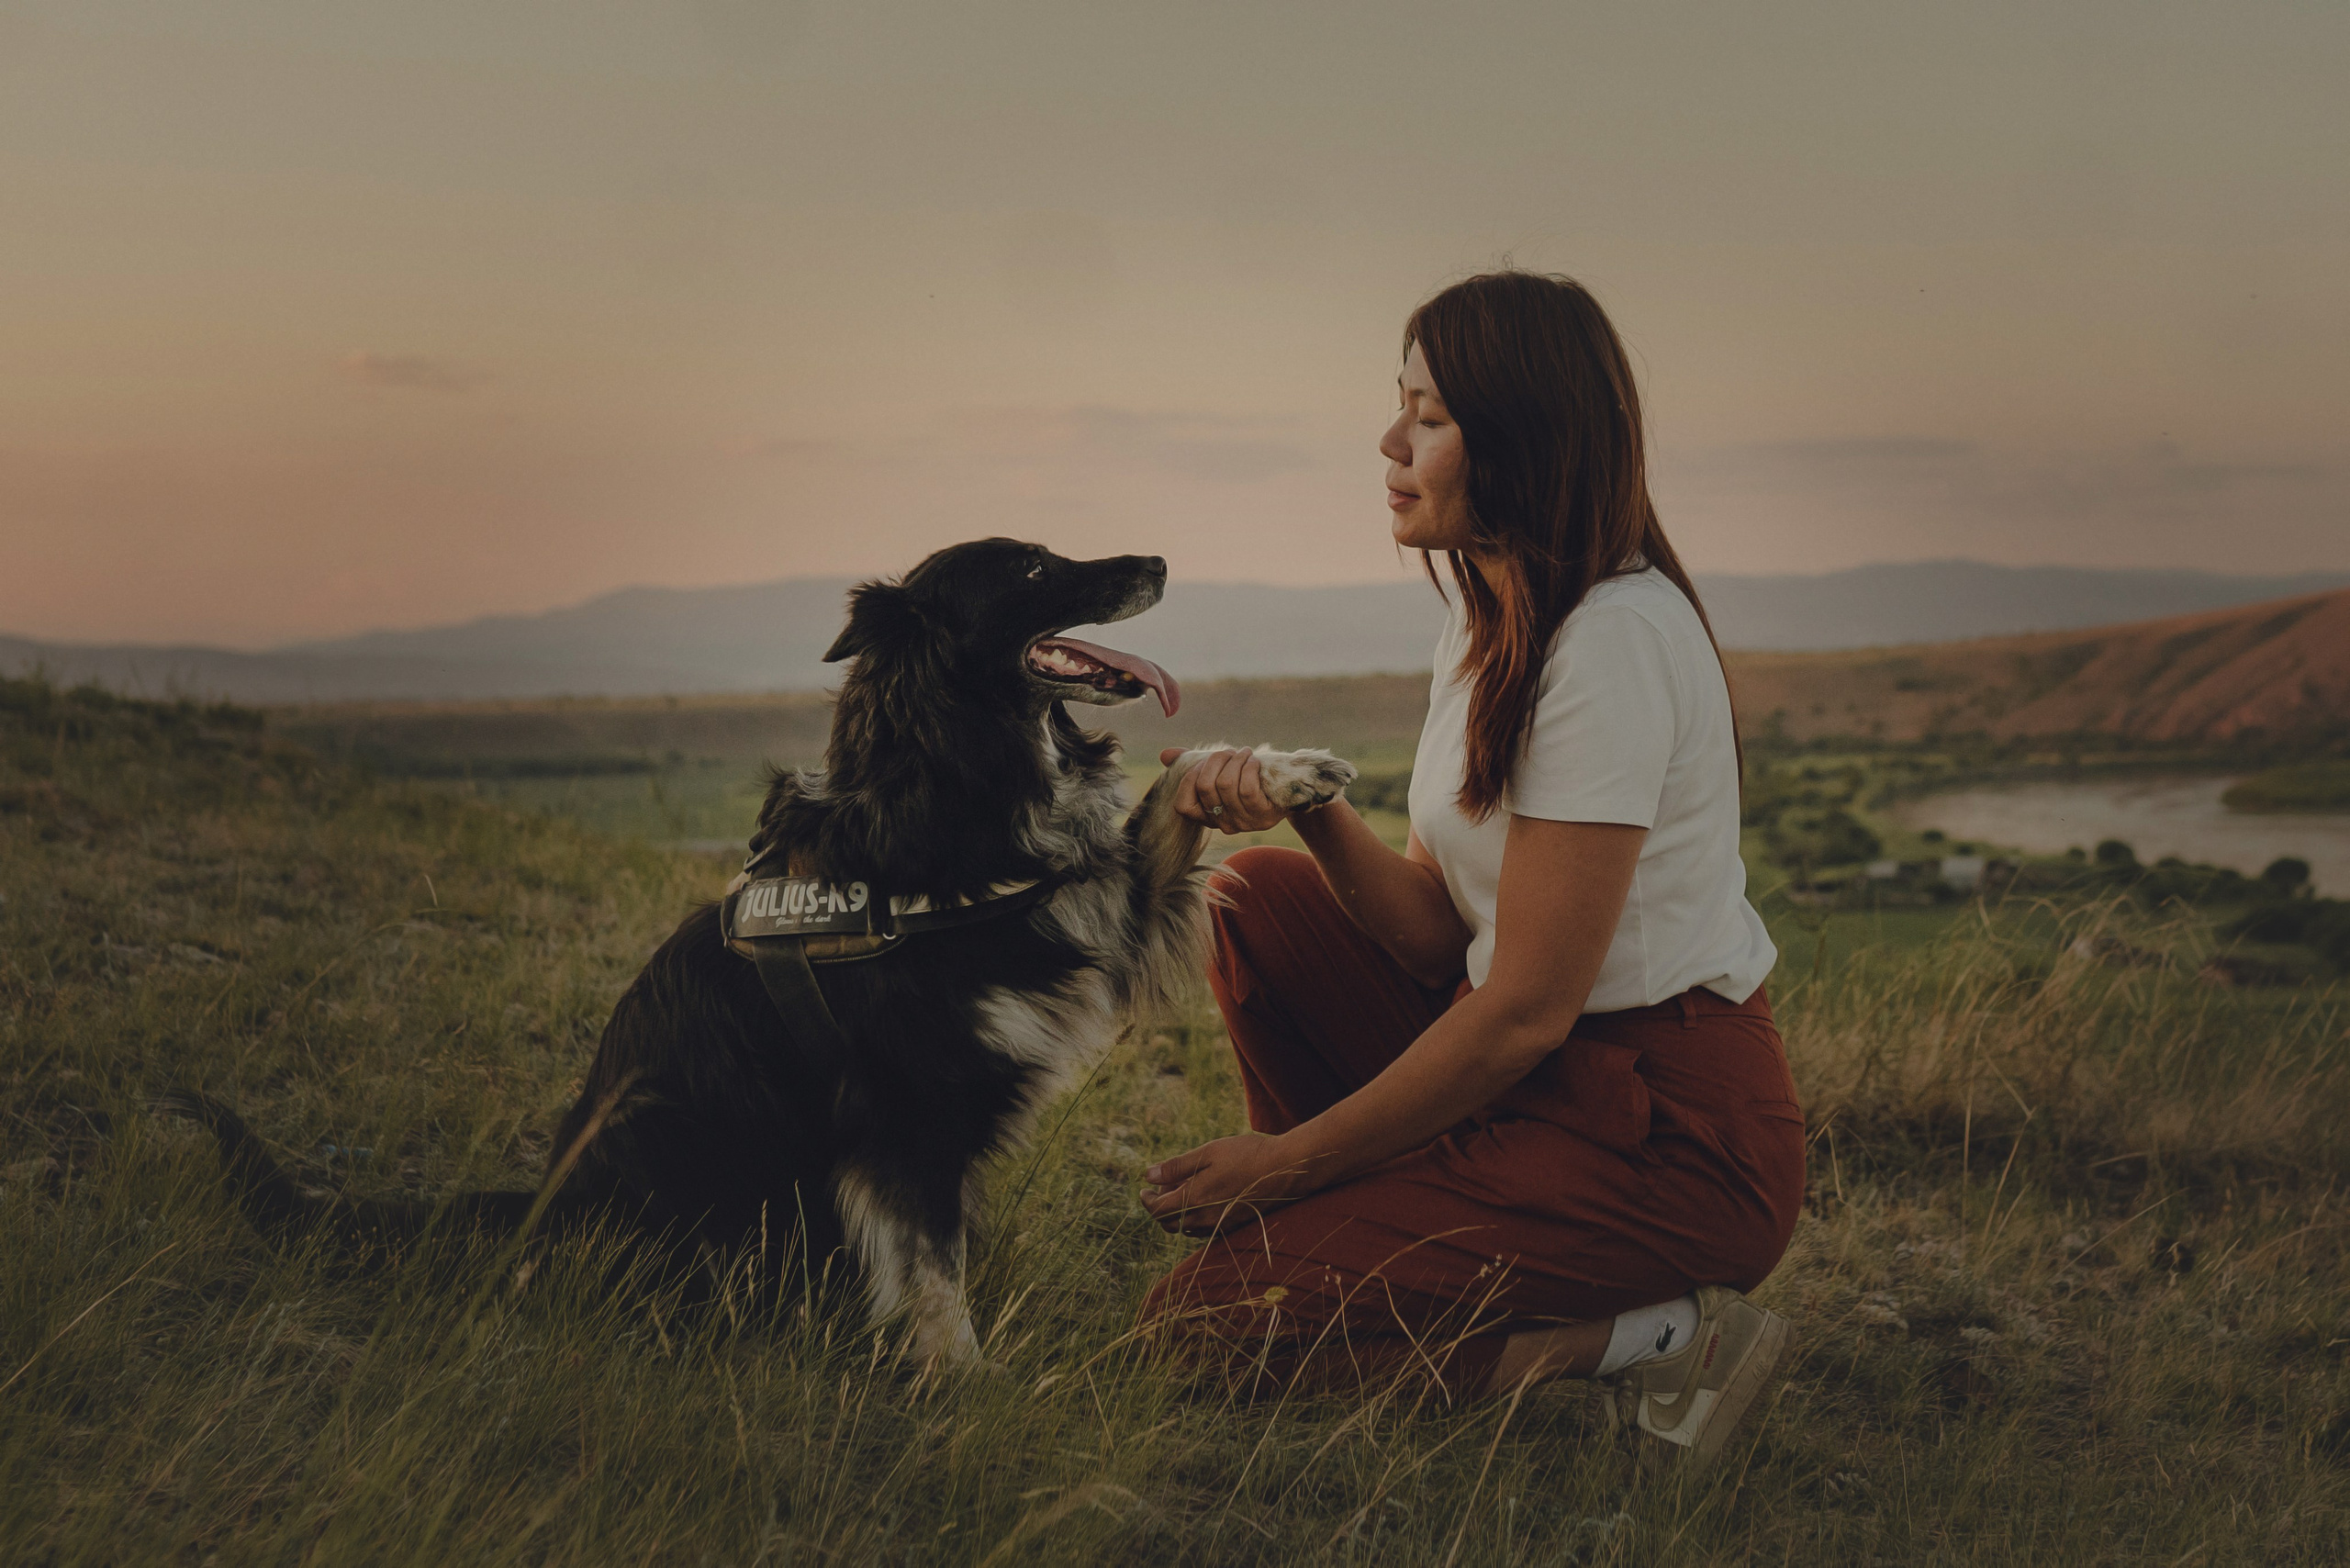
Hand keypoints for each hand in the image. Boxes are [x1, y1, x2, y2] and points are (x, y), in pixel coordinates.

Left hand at [1139, 1132, 1316, 1232]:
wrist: (1287, 1169)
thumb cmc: (1246, 1155)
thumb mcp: (1207, 1153)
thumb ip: (1176, 1167)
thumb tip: (1148, 1175)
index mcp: (1194, 1200)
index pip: (1158, 1211)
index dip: (1147, 1201)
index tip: (1144, 1189)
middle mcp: (1205, 1220)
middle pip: (1169, 1223)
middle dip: (1162, 1206)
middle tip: (1167, 1184)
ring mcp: (1221, 1226)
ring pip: (1187, 1228)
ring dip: (1179, 1212)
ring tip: (1187, 1187)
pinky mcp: (1234, 1227)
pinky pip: (1205, 1230)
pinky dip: (1196, 1217)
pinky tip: (1206, 1197)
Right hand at [1160, 747, 1285, 834]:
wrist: (1288, 789)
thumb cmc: (1247, 777)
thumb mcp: (1219, 770)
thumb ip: (1192, 764)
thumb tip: (1165, 755)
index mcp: (1207, 816)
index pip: (1183, 805)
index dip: (1190, 778)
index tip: (1205, 762)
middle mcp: (1222, 824)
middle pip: (1205, 785)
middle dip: (1217, 759)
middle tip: (1230, 752)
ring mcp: (1243, 822)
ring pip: (1227, 784)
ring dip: (1236, 759)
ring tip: (1245, 753)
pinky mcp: (1263, 817)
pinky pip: (1247, 788)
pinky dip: (1249, 767)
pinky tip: (1255, 762)